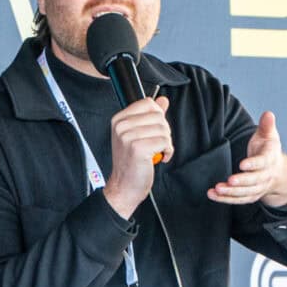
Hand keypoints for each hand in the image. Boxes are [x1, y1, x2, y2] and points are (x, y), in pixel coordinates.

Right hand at [103, 96, 172, 218]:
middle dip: (164, 131)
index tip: (154, 130)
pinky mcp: (137, 148)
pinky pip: (165, 141)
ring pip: (163, 129)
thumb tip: (162, 101)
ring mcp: (127, 137)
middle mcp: (121, 126)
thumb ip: (150, 116)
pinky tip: (159, 157)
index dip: (158, 116)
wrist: (124, 186)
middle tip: (156, 144)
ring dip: (166, 142)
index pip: (148, 103)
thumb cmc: (131, 163)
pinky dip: (168, 151)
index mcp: (119, 120)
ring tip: (157, 151)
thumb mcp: (138, 135)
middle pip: (158, 116)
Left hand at [208, 111, 286, 206]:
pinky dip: (225, 199)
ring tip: (217, 190)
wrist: (277, 171)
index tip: (242, 164)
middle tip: (228, 181)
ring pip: (245, 193)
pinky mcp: (250, 195)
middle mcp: (265, 176)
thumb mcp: (269, 136)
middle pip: (254, 181)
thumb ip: (267, 126)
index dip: (253, 164)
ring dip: (231, 193)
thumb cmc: (268, 150)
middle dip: (241, 182)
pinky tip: (213, 195)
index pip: (262, 163)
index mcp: (270, 159)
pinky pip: (238, 200)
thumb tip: (268, 114)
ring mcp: (258, 187)